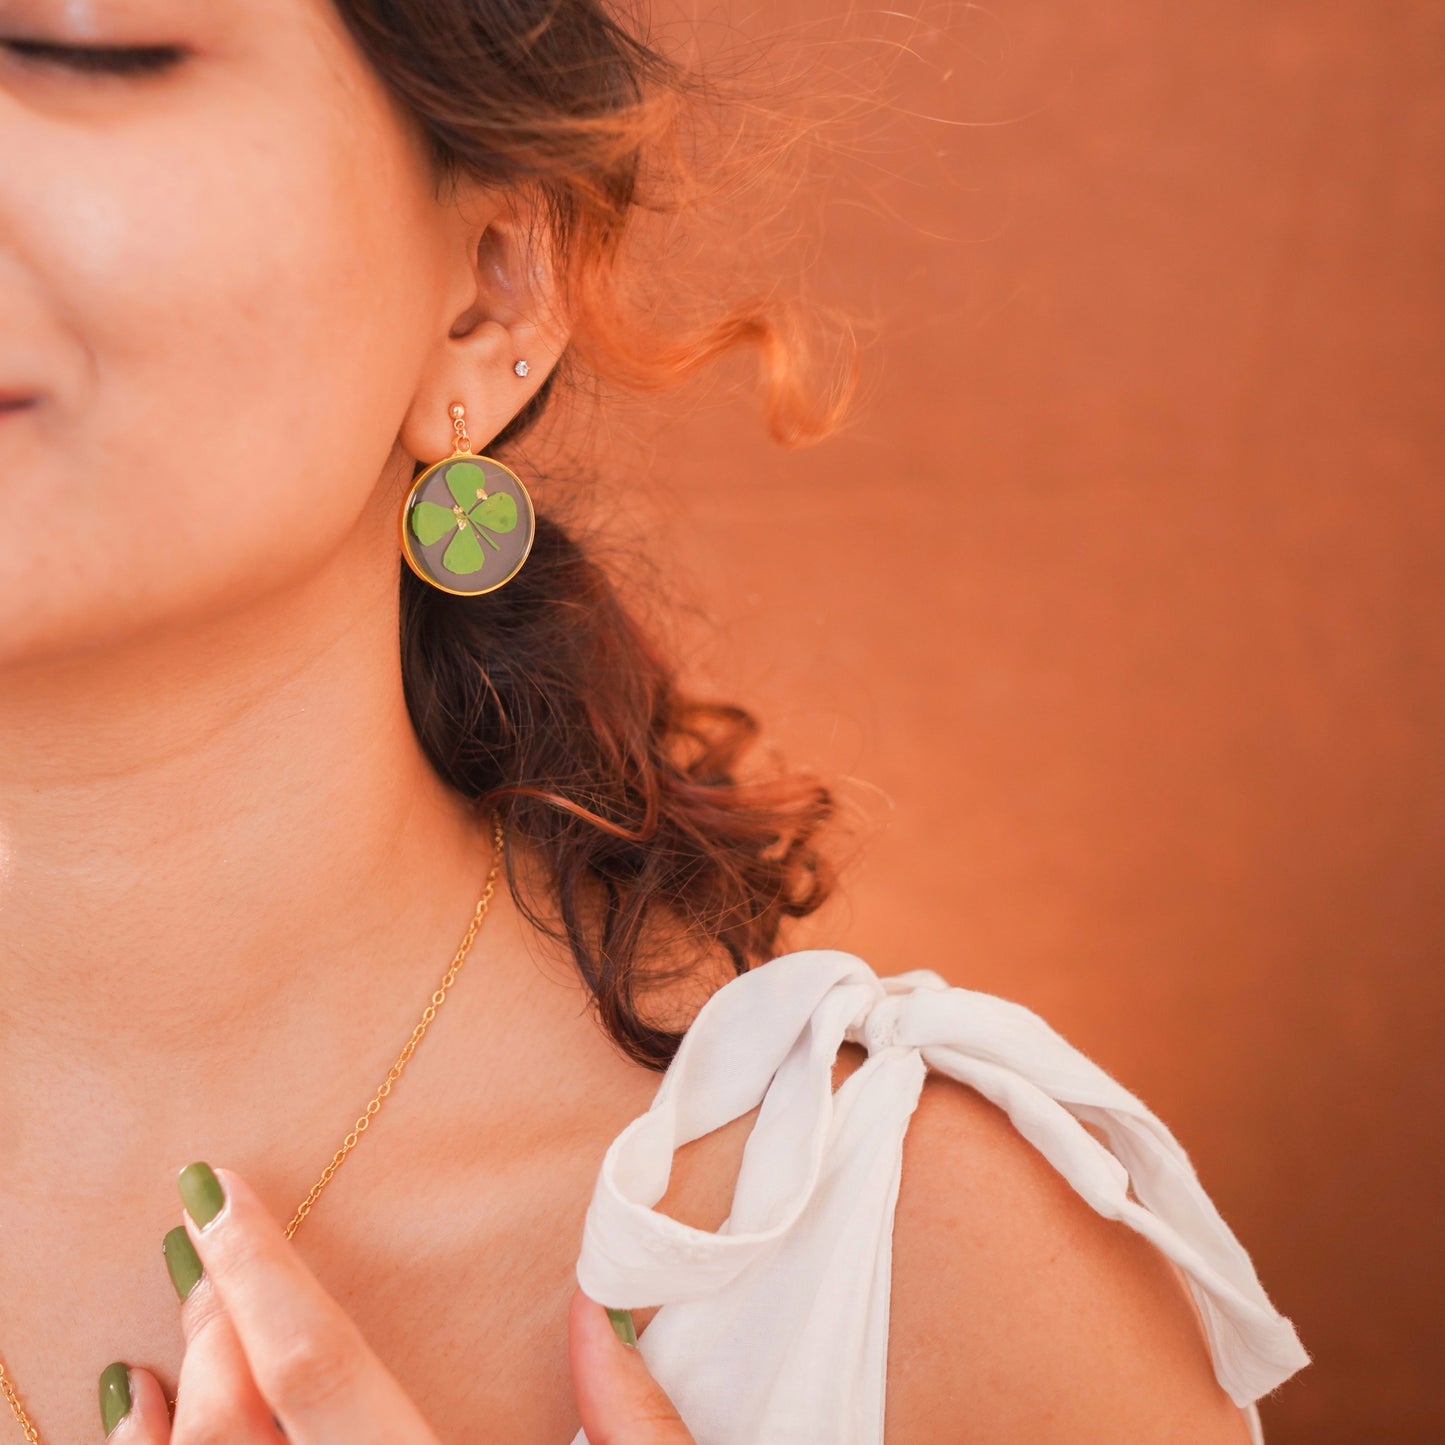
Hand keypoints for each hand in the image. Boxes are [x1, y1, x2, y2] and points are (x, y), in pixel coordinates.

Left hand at [98, 1162, 695, 1442]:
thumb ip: (634, 1418)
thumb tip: (593, 1304)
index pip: (320, 1369)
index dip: (259, 1272)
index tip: (212, 1192)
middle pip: (236, 1424)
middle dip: (214, 1320)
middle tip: (209, 1244)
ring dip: (163, 1411)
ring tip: (170, 1335)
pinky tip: (144, 1429)